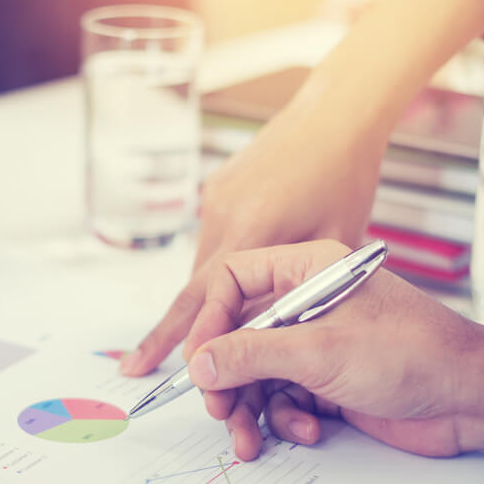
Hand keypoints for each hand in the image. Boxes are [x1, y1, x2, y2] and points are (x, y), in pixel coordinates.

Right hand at [120, 92, 387, 375]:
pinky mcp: (218, 189)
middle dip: (169, 332)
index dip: (183, 340)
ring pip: (202, 267)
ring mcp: (215, 199)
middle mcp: (223, 214)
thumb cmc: (346, 177)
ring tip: (199, 337)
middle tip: (137, 367)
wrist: (336, 112)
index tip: (168, 371)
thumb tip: (261, 337)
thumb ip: (295, 291)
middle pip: (191, 288)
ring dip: (204, 302)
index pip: (204, 300)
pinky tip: (233, 283)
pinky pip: (211, 241)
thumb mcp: (333, 244)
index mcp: (251, 230)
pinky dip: (217, 270)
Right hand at [180, 240, 483, 460]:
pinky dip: (284, 420)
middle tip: (218, 409)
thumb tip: (200, 364)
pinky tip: (305, 431)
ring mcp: (317, 343)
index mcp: (307, 271)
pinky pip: (282, 399)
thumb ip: (252, 355)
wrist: (471, 397)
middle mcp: (307, 304)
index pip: (233, 280)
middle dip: (225, 377)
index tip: (199, 360)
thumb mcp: (320, 351)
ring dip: (248, 408)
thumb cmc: (411, 353)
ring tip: (248, 439)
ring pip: (256, 374)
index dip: (209, 320)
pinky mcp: (328, 381)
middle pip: (238, 335)